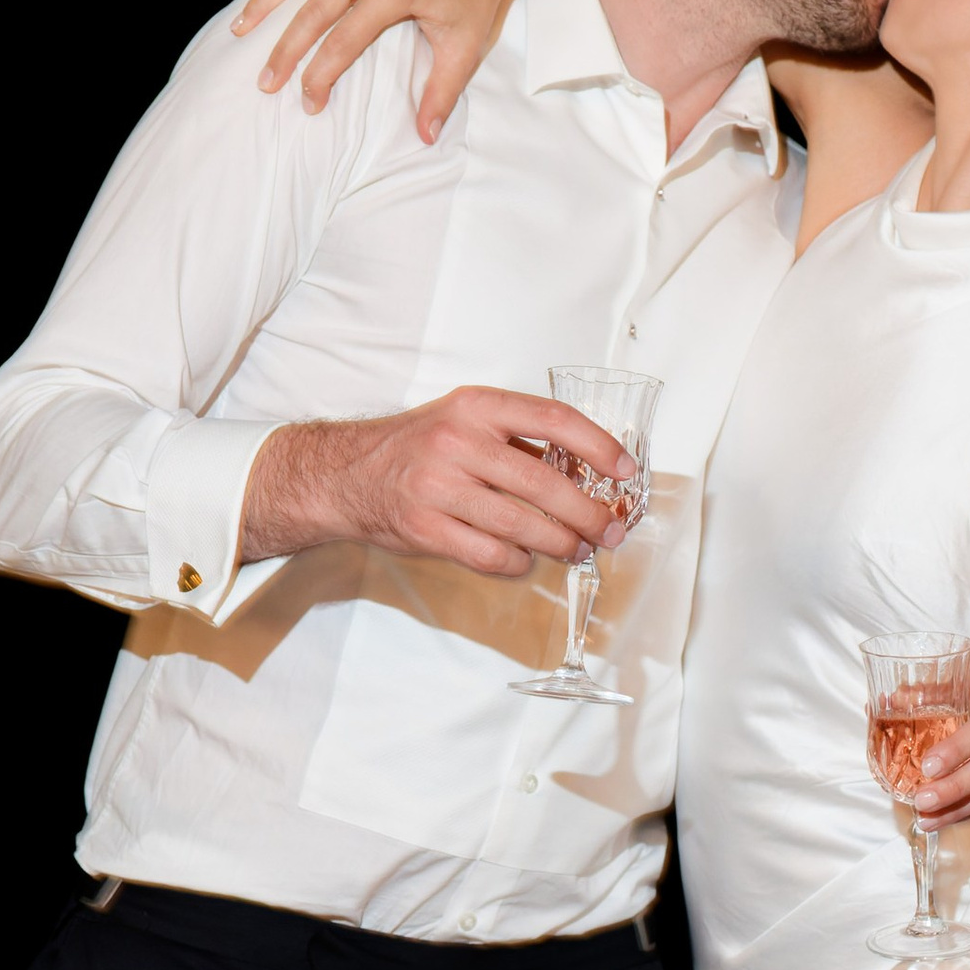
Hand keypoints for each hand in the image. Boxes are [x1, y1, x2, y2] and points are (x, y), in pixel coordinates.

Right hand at [234, 0, 525, 139]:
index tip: (310, 104)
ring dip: (266, 1)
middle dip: (285, 49)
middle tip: (265, 82)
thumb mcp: (466, 46)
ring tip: (239, 29)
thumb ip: (441, 92)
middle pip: (313, 10)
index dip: (322, 75)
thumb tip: (425, 136)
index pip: (344, 41)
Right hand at [240, 387, 630, 578]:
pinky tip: (526, 560)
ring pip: (521, 524)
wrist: (345, 475)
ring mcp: (438, 487)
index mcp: (476, 406)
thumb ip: (516, 439)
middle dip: (587, 512)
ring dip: (559, 543)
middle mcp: (457, 442)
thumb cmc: (415, 448)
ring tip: (577, 550)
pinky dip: (517, 562)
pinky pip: (489, 555)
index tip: (625, 470)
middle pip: (543, 482)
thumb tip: (585, 470)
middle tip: (609, 530)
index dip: (598, 447)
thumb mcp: (462, 420)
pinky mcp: (425, 529)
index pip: (554, 420)